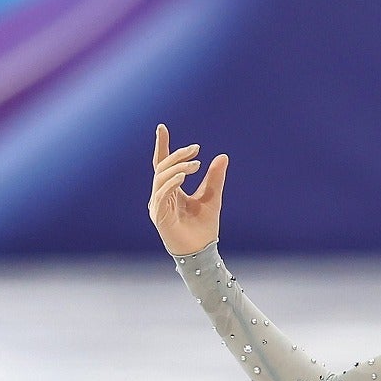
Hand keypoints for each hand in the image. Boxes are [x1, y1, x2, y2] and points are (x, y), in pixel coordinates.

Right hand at [148, 123, 228, 255]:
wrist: (202, 252)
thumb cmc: (204, 228)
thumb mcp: (212, 197)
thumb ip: (214, 178)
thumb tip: (222, 156)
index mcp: (170, 190)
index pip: (163, 164)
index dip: (162, 146)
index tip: (162, 128)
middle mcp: (161, 195)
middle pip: (163, 168)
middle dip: (178, 155)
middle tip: (196, 149)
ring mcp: (158, 205)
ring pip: (161, 178)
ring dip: (178, 168)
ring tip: (195, 164)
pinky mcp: (159, 215)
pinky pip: (161, 194)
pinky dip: (172, 183)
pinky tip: (184, 176)